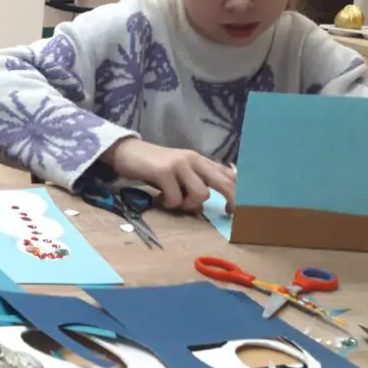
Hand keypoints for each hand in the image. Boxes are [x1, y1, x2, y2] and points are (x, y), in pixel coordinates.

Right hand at [103, 138, 235, 212]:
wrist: (126, 152)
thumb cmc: (152, 166)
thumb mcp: (178, 174)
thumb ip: (193, 185)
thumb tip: (202, 210)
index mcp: (200, 160)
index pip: (230, 175)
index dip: (241, 193)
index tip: (238, 211)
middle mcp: (194, 159)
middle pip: (225, 183)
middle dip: (233, 202)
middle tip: (228, 215)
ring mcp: (180, 164)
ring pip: (201, 194)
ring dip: (188, 205)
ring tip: (173, 202)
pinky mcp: (164, 171)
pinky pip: (176, 197)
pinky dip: (169, 204)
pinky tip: (160, 200)